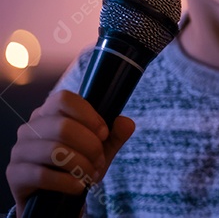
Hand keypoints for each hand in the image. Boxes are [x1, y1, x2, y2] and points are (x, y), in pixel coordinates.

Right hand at [6, 90, 134, 215]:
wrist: (58, 197)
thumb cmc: (78, 165)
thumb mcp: (101, 149)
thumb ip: (116, 134)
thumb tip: (126, 123)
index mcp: (49, 113)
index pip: (64, 99)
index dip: (89, 115)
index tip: (104, 134)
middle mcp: (29, 128)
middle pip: (63, 126)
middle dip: (90, 146)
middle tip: (99, 161)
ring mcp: (20, 150)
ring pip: (54, 150)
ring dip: (81, 165)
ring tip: (91, 174)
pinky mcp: (15, 174)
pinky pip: (42, 175)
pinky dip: (68, 182)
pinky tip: (79, 186)